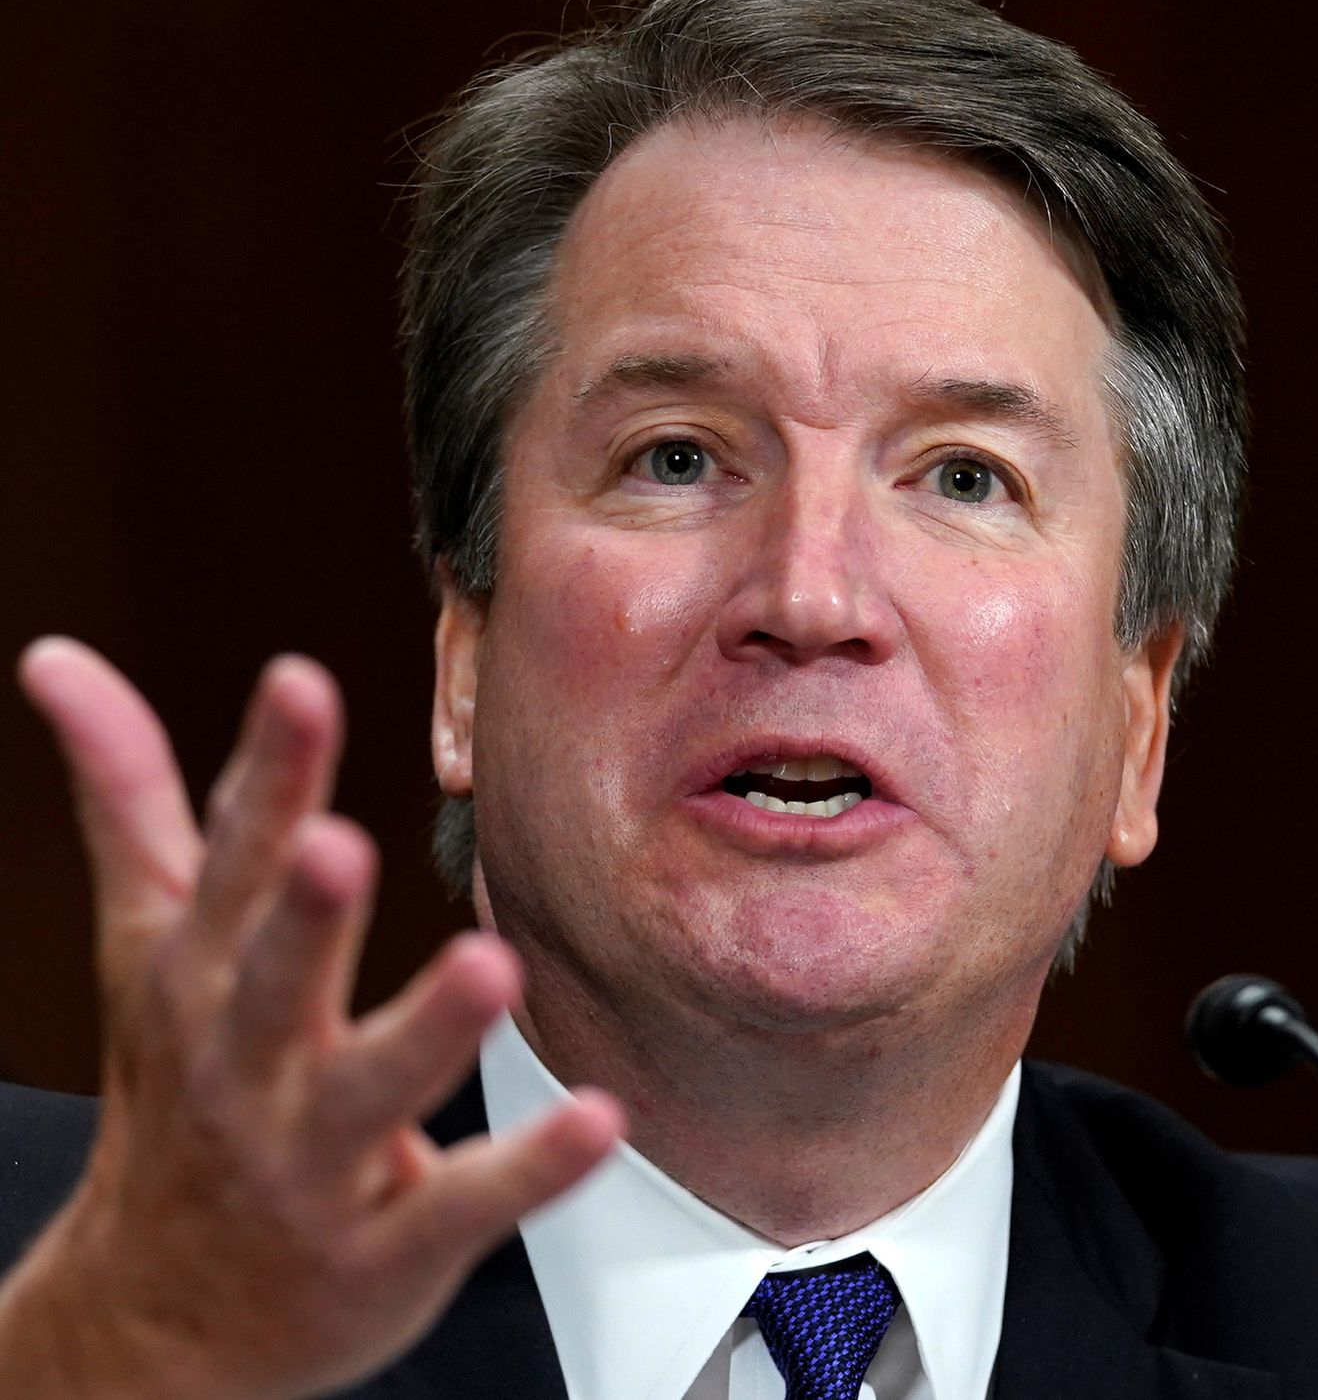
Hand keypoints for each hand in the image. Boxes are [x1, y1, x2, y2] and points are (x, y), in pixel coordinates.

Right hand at [0, 639, 622, 1398]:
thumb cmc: (173, 1090)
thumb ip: (126, 798)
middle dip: (304, 916)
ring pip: (373, 1091)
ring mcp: (314, 1163)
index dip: (271, 772)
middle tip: (340, 848)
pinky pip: (460, 1205)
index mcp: (201, 977)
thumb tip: (59, 659)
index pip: (231, 862)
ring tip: (490, 969)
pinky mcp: (382, 1246)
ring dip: (427, 1032)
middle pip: (277, 981)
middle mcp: (250, 1064)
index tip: (300, 684)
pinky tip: (598, 1117)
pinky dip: (528, 1168)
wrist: (154, 1317)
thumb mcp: (143, 943)